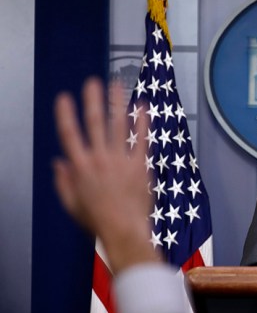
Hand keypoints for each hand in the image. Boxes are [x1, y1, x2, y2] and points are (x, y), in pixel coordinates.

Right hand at [53, 77, 157, 274]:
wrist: (124, 230)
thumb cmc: (97, 220)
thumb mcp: (72, 203)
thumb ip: (63, 181)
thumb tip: (58, 162)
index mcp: (80, 167)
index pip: (69, 134)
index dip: (66, 114)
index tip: (64, 98)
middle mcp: (99, 159)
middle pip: (94, 123)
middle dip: (92, 101)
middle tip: (92, 82)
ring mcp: (121, 161)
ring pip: (117, 126)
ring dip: (116, 104)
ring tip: (117, 85)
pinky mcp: (140, 166)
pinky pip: (141, 140)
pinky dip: (142, 123)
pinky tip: (143, 107)